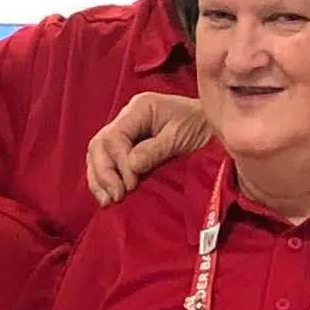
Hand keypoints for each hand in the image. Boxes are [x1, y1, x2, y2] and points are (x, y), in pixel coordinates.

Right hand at [86, 92, 213, 207]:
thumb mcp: (181, 137)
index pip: (114, 137)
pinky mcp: (128, 146)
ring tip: (108, 201)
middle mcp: (126, 118)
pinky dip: (105, 179)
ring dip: (100, 179)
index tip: (131, 185)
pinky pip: (108, 161)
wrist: (211, 126)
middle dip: (104, 173)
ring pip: (98, 154)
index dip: (118, 164)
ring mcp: (126, 131)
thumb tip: (131, 166)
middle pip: (99, 145)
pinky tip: (108, 195)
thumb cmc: (200, 126)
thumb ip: (155, 150)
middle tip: (115, 197)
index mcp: (138, 109)